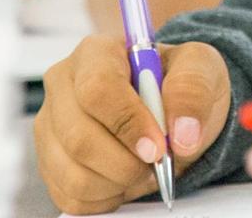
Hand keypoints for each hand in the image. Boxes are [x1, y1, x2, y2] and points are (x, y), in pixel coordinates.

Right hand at [32, 36, 230, 214]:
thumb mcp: (201, 67)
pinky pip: (71, 197)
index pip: (97, 88)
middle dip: (127, 162)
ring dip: (120, 182)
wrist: (172, 109)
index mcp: (95, 53)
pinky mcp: (50, 164)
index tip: (159, 146)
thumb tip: (182, 133)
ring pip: (74, 174)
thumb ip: (193, 89)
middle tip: (158, 162)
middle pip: (79, 138)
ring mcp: (50, 127)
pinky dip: (107, 197)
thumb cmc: (179, 82)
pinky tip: (125, 178)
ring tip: (144, 167)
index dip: (128, 123)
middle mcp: (62, 86)